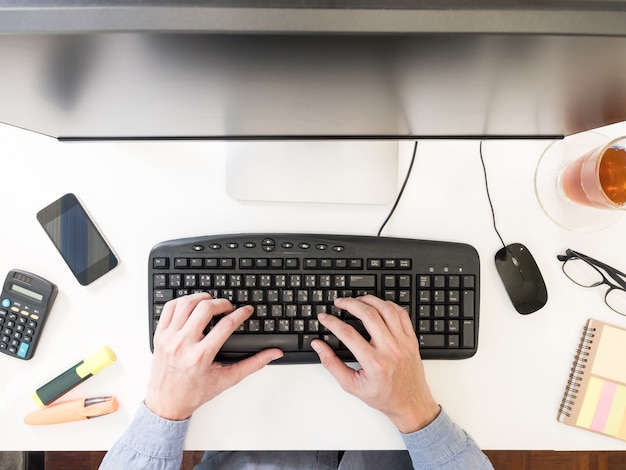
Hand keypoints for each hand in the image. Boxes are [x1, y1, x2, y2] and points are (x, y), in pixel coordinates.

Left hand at [145, 293, 282, 419]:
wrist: (166, 403)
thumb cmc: (195, 393)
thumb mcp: (227, 379)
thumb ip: (253, 364)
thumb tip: (272, 354)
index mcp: (201, 356)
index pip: (226, 325)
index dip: (240, 313)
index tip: (246, 310)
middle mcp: (183, 344)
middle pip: (205, 308)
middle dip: (222, 303)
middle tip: (229, 307)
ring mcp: (168, 338)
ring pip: (186, 303)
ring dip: (202, 298)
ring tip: (211, 303)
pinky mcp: (159, 335)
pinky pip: (169, 308)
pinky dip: (182, 301)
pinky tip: (192, 306)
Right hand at [311, 295, 439, 433]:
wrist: (411, 404)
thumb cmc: (383, 397)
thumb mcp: (352, 385)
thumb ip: (332, 364)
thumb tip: (319, 346)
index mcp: (374, 363)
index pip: (348, 334)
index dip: (332, 322)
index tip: (324, 317)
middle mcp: (390, 350)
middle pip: (368, 315)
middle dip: (350, 304)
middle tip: (339, 302)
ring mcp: (403, 343)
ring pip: (386, 310)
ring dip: (369, 300)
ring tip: (357, 300)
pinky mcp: (411, 339)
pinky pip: (401, 314)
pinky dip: (388, 305)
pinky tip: (378, 305)